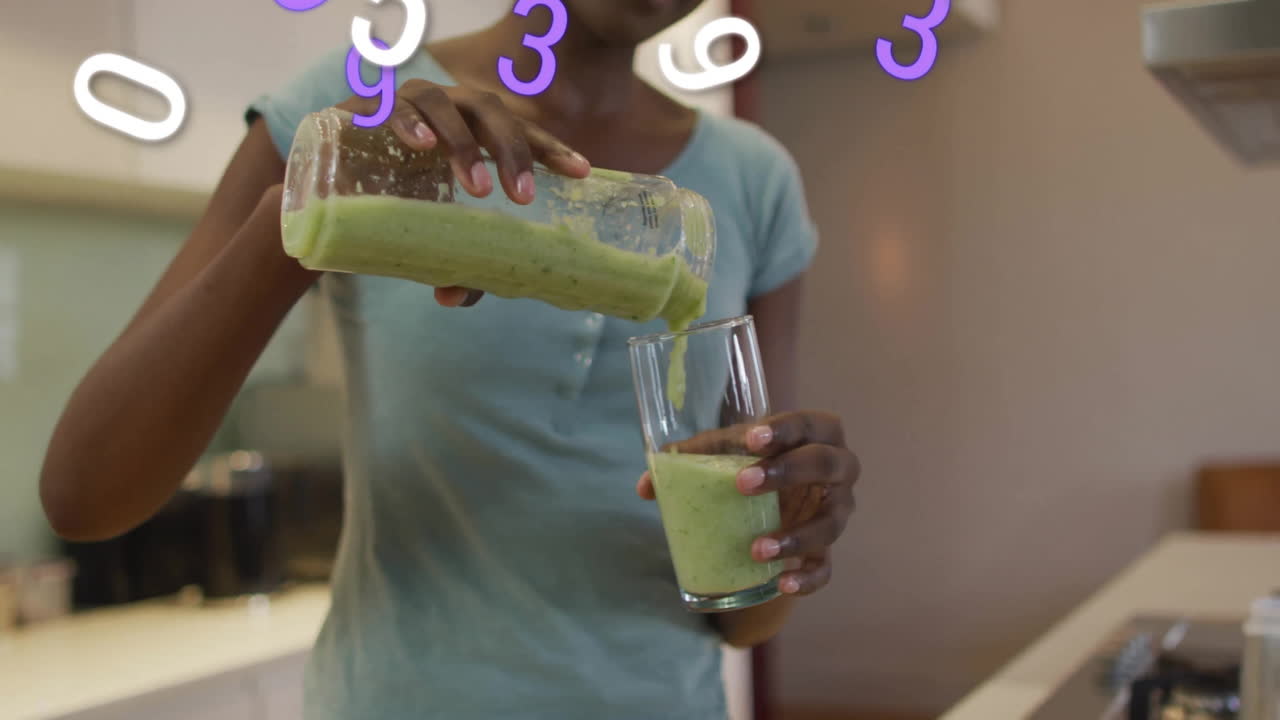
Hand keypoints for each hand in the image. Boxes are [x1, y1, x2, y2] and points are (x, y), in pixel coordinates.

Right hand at [339, 79, 591, 307]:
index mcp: (474, 131)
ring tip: (476, 188)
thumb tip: (453, 297)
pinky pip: (392, 106)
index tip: (581, 174)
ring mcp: (407, 102)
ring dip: (465, 144)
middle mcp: (447, 108)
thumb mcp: (428, 233)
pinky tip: (422, 147)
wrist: (322, 186)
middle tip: (521, 197)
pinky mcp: (365, 107)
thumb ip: (448, 262)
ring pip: (446, 104)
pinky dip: (409, 124)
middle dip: (512, 152)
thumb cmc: (393, 202)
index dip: (551, 150)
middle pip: (491, 112)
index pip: (521, 132)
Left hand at [637, 411, 858, 595]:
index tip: (751, 440)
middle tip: (742, 484)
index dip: (784, 430)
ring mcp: (837, 510)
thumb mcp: (726, 451)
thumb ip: (690, 458)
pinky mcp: (828, 548)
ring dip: (796, 536)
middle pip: (825, 465)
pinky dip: (807, 578)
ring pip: (830, 523)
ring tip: (756, 550)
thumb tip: (645, 486)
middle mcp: (838, 468)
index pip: (808, 424)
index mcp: (817, 432)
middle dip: (786, 472)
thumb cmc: (752, 460)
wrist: (778, 497)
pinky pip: (826, 567)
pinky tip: (782, 583)